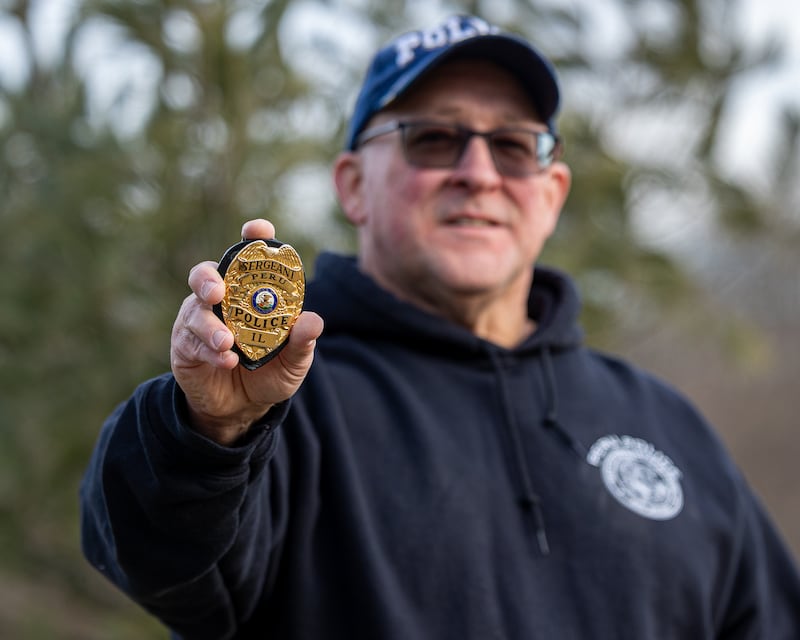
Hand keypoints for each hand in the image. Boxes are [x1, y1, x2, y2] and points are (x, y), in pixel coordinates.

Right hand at [170, 219, 323, 444]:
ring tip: (226, 342)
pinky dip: (210, 351)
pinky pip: (191, 342)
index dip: (252, 238)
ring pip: (195, 309)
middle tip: (218, 290)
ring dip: (210, 325)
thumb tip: (313, 320)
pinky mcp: (184, 345)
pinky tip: (226, 360)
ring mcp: (198, 320)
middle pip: (207, 273)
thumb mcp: (294, 361)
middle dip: (209, 277)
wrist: (243, 408)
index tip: (257, 229)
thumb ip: (303, 342)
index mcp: (250, 291)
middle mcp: (221, 298)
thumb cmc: (270, 372)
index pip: (249, 256)